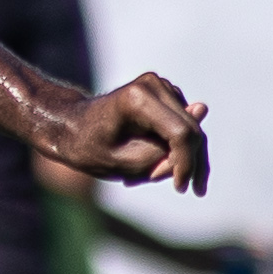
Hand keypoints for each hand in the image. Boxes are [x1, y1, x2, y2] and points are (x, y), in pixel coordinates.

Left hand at [38, 74, 213, 195]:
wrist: (68, 126)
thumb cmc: (87, 146)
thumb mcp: (121, 160)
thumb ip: (163, 147)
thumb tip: (203, 108)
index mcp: (138, 99)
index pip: (181, 134)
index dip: (186, 164)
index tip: (180, 188)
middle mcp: (154, 85)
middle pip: (191, 131)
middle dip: (182, 164)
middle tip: (151, 180)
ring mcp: (162, 87)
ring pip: (191, 131)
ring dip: (175, 160)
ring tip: (142, 176)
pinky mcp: (167, 95)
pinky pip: (183, 128)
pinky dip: (170, 150)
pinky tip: (144, 165)